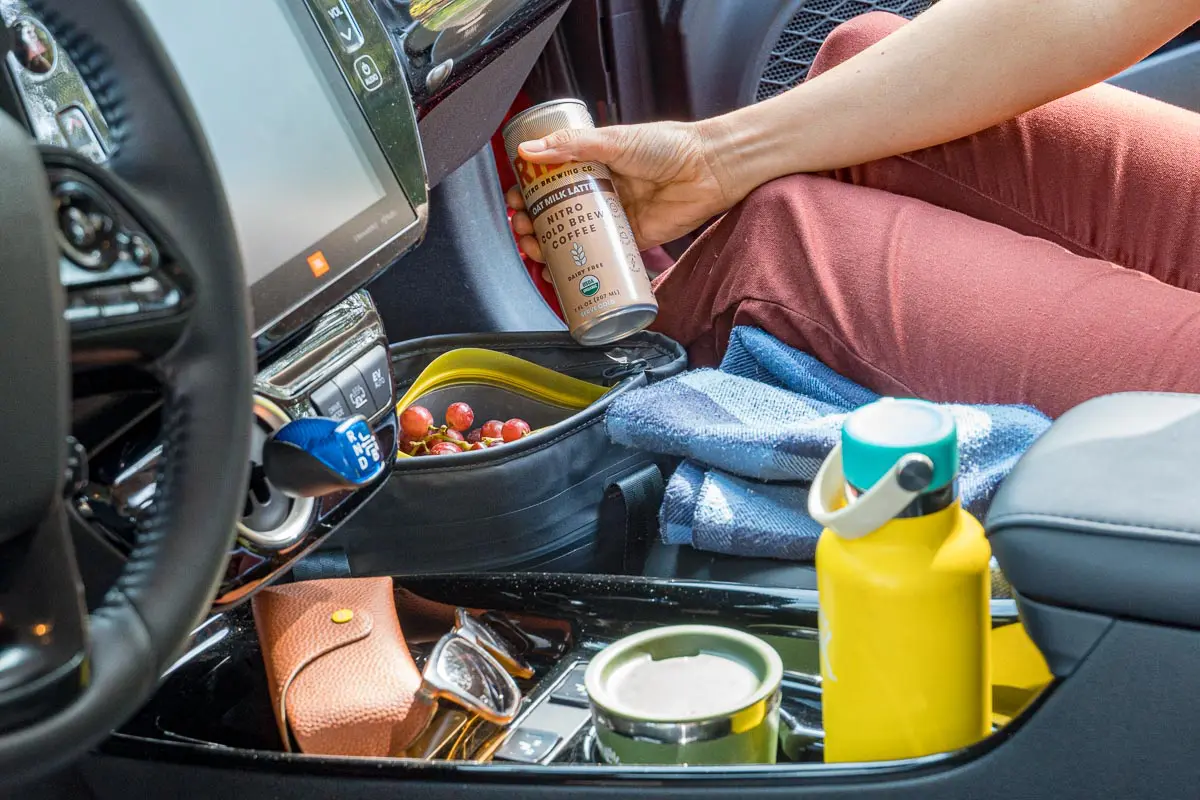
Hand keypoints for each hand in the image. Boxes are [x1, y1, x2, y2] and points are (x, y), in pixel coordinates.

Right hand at [505, 120, 737, 262]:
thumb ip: (572, 145)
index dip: (528, 191)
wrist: (709, 169)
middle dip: (533, 224)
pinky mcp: (630, 240)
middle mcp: (600, 191)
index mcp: (592, 164)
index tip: (515, 199)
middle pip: (556, 212)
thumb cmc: (669, 146)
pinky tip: (562, 271)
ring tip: (535, 250)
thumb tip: (530, 150)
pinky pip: (601, 256)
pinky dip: (580, 265)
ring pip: (573, 237)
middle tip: (523, 229)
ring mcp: (614, 217)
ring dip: (549, 246)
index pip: (550, 180)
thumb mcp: (614, 139)